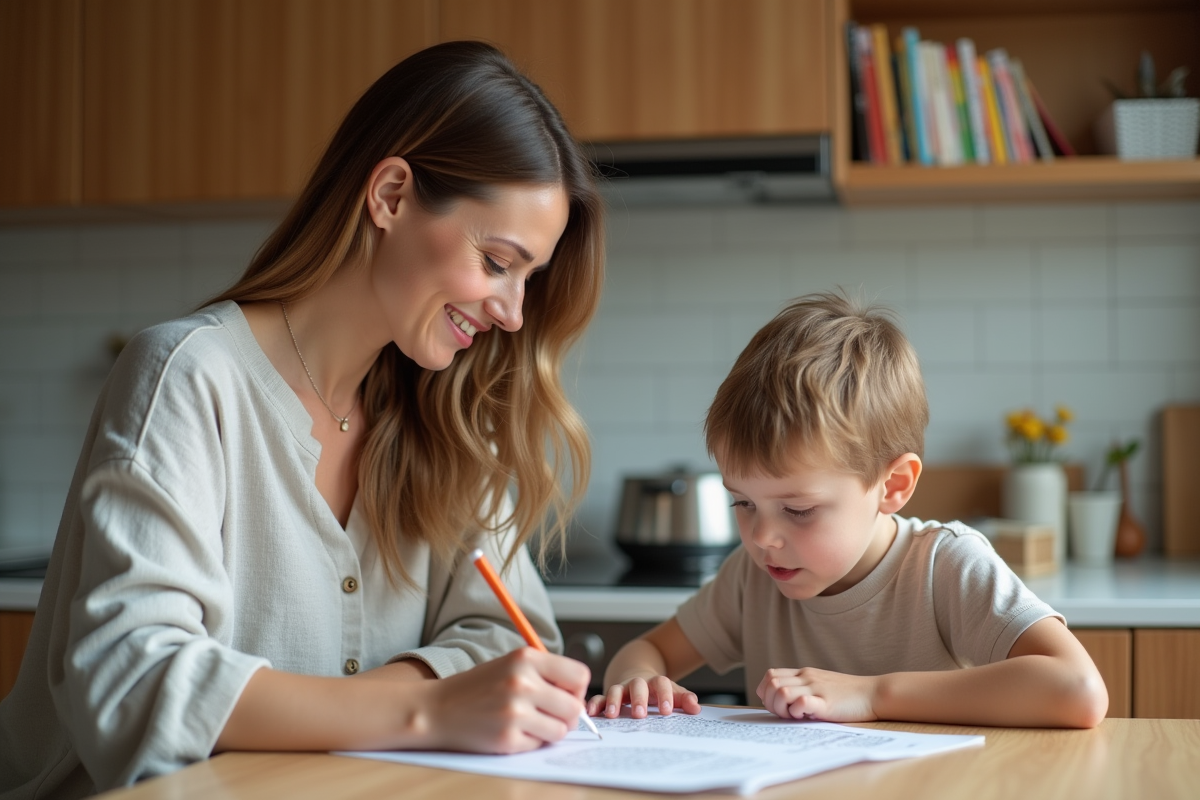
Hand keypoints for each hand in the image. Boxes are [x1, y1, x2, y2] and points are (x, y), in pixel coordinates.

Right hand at [426, 647, 590, 753]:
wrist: (437, 709)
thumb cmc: (478, 687)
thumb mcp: (511, 664)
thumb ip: (545, 673)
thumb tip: (580, 696)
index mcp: (526, 658)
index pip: (580, 675)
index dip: (577, 689)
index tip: (566, 694)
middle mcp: (523, 682)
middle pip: (575, 707)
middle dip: (567, 715)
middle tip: (549, 713)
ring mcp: (515, 712)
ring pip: (561, 730)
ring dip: (550, 730)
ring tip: (530, 722)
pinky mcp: (508, 738)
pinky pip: (539, 744)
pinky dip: (531, 741)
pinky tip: (512, 730)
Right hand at [586, 674, 701, 718]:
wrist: (637, 673)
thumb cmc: (657, 690)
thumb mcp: (673, 692)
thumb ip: (683, 699)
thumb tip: (695, 708)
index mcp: (655, 682)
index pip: (661, 684)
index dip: (665, 696)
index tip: (667, 711)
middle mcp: (637, 683)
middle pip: (638, 685)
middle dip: (638, 699)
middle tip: (639, 715)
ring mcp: (622, 688)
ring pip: (616, 689)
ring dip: (613, 700)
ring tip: (612, 715)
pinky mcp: (608, 695)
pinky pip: (600, 697)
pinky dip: (595, 703)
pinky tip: (592, 713)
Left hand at [756, 667, 878, 721]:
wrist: (874, 693)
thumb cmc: (848, 694)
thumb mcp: (821, 684)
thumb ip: (804, 688)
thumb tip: (782, 701)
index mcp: (804, 673)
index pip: (771, 675)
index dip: (766, 691)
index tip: (774, 704)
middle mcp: (807, 677)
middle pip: (772, 683)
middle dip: (770, 702)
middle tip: (784, 713)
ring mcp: (816, 688)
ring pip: (781, 691)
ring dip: (781, 708)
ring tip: (793, 716)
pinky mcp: (826, 702)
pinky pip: (801, 702)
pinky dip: (796, 712)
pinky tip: (805, 717)